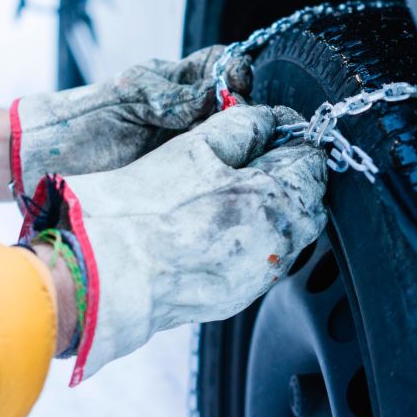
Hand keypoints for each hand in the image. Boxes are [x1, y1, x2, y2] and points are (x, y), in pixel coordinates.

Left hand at [0, 45, 252, 196]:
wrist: (37, 165)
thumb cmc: (75, 123)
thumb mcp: (126, 100)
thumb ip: (173, 97)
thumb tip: (221, 94)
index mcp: (169, 83)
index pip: (218, 65)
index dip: (235, 71)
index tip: (240, 85)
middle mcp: (181, 113)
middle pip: (231, 105)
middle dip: (244, 113)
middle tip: (239, 126)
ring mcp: (180, 146)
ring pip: (226, 139)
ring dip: (236, 143)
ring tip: (233, 153)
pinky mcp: (176, 178)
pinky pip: (208, 170)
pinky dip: (220, 170)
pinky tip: (221, 175)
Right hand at [22, 104, 327, 381]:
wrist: (105, 271)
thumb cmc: (142, 210)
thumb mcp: (194, 147)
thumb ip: (243, 126)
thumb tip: (269, 120)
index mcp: (273, 196)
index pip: (311, 159)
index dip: (293, 138)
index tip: (277, 131)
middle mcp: (277, 241)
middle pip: (310, 199)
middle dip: (292, 176)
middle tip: (259, 159)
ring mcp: (259, 274)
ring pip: (291, 233)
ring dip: (278, 210)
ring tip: (236, 195)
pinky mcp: (239, 296)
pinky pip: (265, 259)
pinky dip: (257, 239)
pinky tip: (222, 228)